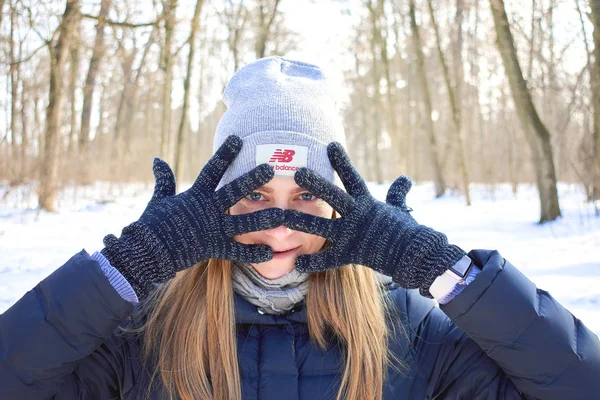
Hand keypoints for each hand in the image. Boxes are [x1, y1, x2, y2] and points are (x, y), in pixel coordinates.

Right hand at [101, 136, 283, 298]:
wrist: (145, 252)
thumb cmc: (152, 225)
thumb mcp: (160, 199)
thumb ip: (164, 181)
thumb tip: (157, 160)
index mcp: (195, 195)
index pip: (212, 169)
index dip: (225, 153)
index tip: (238, 138)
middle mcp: (207, 209)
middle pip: (233, 191)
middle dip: (252, 179)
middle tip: (270, 167)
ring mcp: (212, 229)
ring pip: (242, 222)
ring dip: (263, 218)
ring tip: (282, 214)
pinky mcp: (213, 248)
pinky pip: (237, 251)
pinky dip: (253, 252)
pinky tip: (271, 252)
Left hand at [283, 142, 463, 295]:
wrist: (415, 254)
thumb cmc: (407, 231)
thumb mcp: (400, 209)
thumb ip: (397, 194)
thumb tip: (405, 178)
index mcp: (367, 203)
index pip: (352, 177)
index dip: (342, 161)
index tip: (330, 144)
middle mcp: (357, 215)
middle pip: (334, 196)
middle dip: (315, 184)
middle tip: (297, 172)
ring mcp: (352, 234)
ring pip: (322, 226)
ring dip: (301, 221)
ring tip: (281, 216)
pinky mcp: (351, 254)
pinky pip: (328, 259)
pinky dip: (313, 261)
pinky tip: (296, 261)